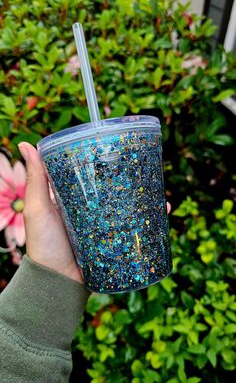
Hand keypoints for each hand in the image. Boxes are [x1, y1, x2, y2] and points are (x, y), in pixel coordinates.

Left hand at [18, 142, 170, 284]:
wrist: (57, 281)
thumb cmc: (44, 243)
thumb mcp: (38, 208)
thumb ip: (36, 179)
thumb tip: (24, 143)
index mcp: (75, 201)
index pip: (93, 178)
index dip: (105, 165)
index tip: (118, 150)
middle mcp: (92, 212)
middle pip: (115, 192)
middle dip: (131, 183)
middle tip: (145, 170)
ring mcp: (106, 228)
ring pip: (129, 210)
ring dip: (145, 201)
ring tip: (160, 191)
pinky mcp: (115, 243)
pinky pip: (135, 230)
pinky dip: (150, 222)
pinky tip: (163, 212)